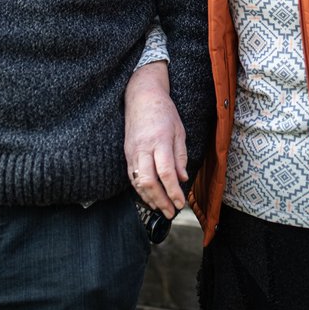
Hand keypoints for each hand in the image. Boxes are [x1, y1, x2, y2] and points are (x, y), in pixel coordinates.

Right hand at [124, 60, 186, 218]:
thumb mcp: (179, 131)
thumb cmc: (164, 112)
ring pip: (138, 182)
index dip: (173, 191)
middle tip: (171, 213)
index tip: (180, 203)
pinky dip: (140, 190)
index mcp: (159, 141)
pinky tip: (149, 198)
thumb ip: (180, 156)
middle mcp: (143, 148)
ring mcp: (132, 152)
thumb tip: (182, 179)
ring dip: (149, 199)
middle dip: (160, 200)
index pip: (166, 173)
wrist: (141, 97)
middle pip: (149, 181)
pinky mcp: (126, 153)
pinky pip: (132, 176)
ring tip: (161, 210)